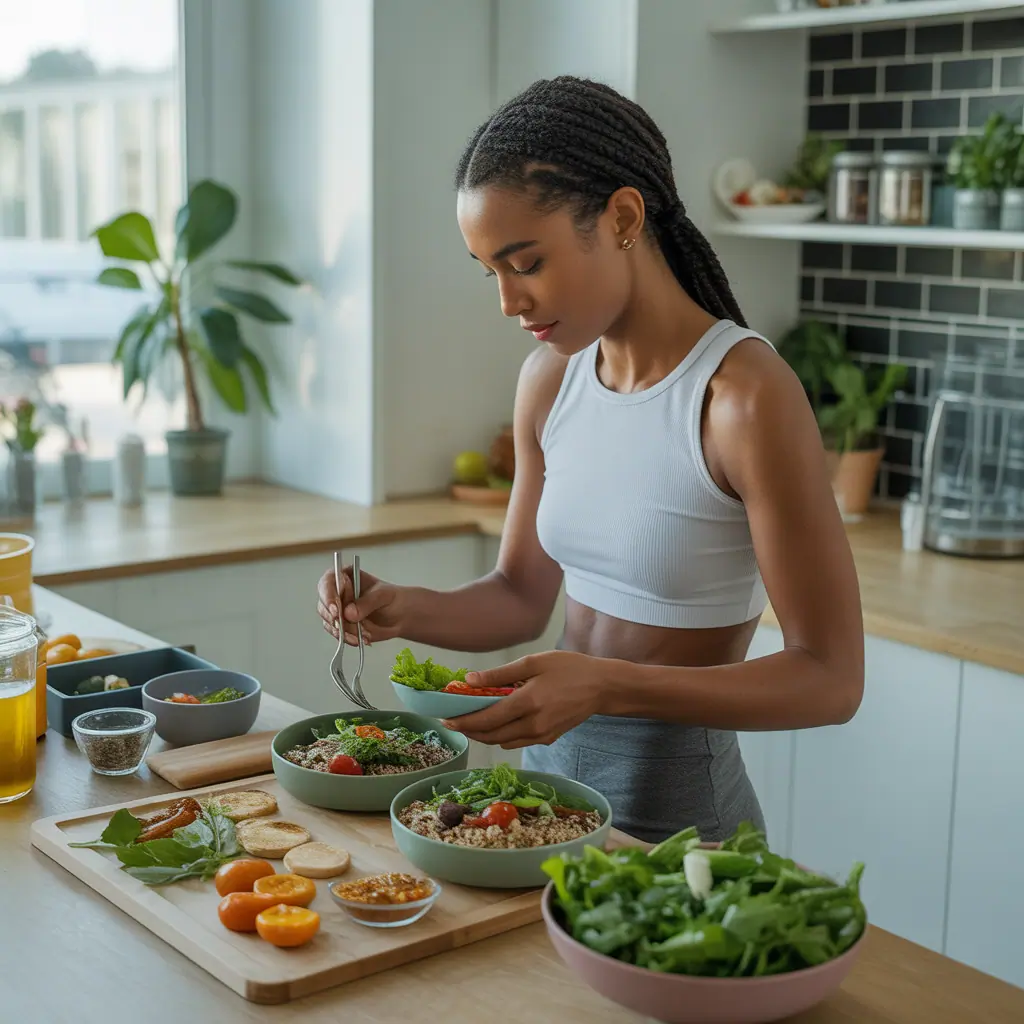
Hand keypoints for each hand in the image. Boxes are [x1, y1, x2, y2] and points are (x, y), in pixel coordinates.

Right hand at [316, 564, 405, 644]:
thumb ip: (367, 602)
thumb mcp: (383, 595)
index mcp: (346, 576)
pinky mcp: (341, 625)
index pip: (328, 581)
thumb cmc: (391, 598)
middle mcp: (338, 592)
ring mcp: (338, 610)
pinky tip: (362, 638)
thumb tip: (349, 613)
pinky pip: (337, 633)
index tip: (335, 609)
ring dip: (344, 630)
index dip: (328, 595)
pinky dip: (348, 638)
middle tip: (344, 624)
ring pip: (329, 621)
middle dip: (333, 617)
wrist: (399, 616)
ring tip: (363, 633)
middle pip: (324, 603)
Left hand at [442, 651, 609, 748]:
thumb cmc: (569, 668)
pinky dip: (501, 736)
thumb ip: (500, 674)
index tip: (445, 719)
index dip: (463, 721)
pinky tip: (496, 724)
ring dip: (483, 735)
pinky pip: (517, 742)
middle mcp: (533, 725)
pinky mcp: (548, 738)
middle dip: (468, 731)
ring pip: (502, 742)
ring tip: (470, 722)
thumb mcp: (534, 662)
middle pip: (491, 735)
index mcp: (527, 703)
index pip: (486, 718)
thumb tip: (469, 680)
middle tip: (452, 723)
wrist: (602, 687)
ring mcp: (541, 735)